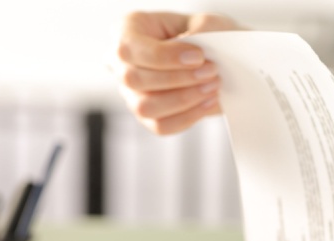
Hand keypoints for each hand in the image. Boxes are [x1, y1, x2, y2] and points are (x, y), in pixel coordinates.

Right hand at [113, 12, 239, 134]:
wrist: (213, 58)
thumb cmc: (204, 34)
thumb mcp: (206, 22)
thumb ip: (201, 28)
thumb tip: (192, 44)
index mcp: (126, 31)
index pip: (130, 49)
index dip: (164, 56)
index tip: (199, 57)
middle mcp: (120, 63)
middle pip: (134, 79)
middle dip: (178, 79)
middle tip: (211, 72)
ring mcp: (130, 93)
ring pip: (145, 107)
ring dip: (184, 99)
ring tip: (213, 87)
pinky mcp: (146, 116)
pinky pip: (161, 126)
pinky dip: (189, 117)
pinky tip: (208, 102)